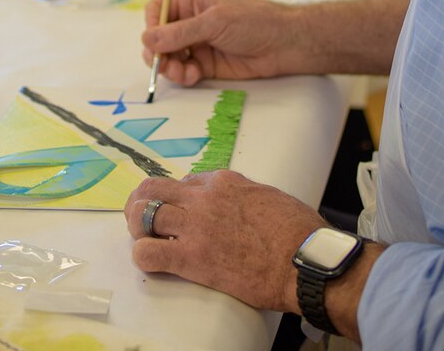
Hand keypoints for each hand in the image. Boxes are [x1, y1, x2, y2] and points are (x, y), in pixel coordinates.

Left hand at [125, 170, 325, 313]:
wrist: (306, 261)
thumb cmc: (299, 233)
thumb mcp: (270, 198)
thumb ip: (245, 197)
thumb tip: (239, 206)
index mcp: (225, 181)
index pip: (185, 181)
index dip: (177, 198)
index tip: (179, 211)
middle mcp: (205, 198)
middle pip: (154, 189)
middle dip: (142, 201)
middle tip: (141, 217)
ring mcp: (196, 226)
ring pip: (144, 215)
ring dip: (137, 227)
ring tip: (141, 239)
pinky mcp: (192, 258)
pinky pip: (149, 253)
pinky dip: (143, 256)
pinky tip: (151, 261)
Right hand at [142, 0, 303, 85]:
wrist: (285, 45)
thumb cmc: (255, 22)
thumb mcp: (215, 22)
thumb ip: (181, 32)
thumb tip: (148, 39)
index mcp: (192, 2)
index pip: (158, 10)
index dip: (151, 24)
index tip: (152, 40)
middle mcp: (192, 23)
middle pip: (159, 38)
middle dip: (157, 52)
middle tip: (162, 64)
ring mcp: (198, 45)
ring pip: (169, 57)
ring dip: (169, 67)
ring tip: (181, 73)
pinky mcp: (207, 65)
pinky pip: (184, 72)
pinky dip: (183, 76)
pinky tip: (192, 76)